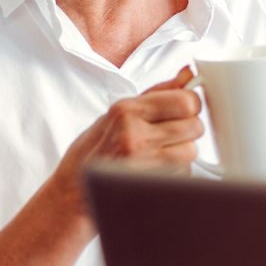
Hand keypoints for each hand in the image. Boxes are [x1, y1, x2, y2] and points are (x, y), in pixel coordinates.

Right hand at [47, 66, 202, 224]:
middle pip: (194, 126)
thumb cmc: (94, 149)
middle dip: (189, 130)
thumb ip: (158, 92)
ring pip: (191, 151)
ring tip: (160, 153)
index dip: (191, 105)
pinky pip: (183, 174)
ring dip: (183, 153)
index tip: (185, 110)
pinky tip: (155, 170)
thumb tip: (188, 73)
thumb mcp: (119, 112)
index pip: (185, 101)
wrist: (72, 192)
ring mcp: (140, 162)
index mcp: (127, 110)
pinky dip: (176, 173)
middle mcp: (133, 134)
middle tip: (171, 134)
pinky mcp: (147, 185)